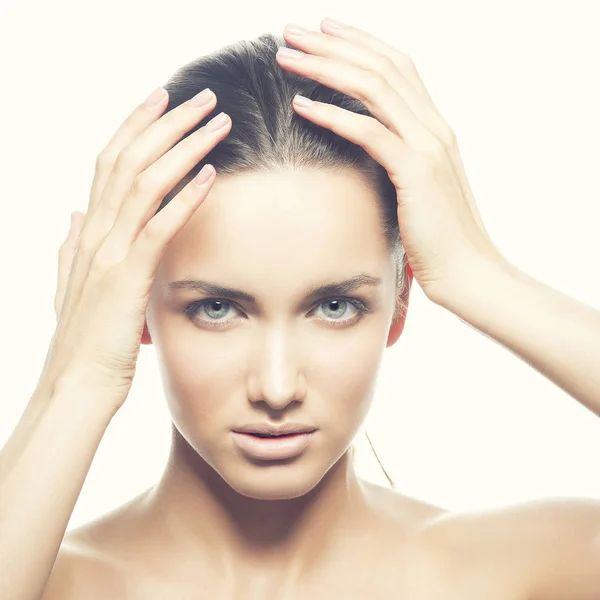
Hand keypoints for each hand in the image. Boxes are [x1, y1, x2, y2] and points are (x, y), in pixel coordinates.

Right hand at [39, 87, 230, 411]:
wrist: (75, 385)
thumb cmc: (85, 341)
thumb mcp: (76, 287)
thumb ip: (74, 248)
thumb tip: (75, 215)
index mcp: (89, 232)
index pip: (111, 162)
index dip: (136, 126)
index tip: (163, 99)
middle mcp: (95, 233)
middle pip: (130, 159)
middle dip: (167, 122)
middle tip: (203, 97)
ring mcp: (108, 253)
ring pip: (144, 183)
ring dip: (183, 148)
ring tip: (217, 123)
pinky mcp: (126, 278)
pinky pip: (157, 228)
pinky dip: (184, 198)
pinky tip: (210, 175)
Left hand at [277, 19, 507, 301]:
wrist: (469, 272)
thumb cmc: (439, 239)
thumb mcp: (419, 191)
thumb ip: (399, 163)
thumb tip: (369, 154)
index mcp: (435, 128)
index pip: (397, 67)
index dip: (359, 43)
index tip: (323, 31)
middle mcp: (435, 127)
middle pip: (380, 66)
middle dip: (332, 44)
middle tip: (291, 32)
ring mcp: (429, 147)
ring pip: (374, 88)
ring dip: (326, 67)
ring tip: (287, 56)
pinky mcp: (417, 173)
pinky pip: (370, 132)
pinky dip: (333, 115)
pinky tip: (301, 106)